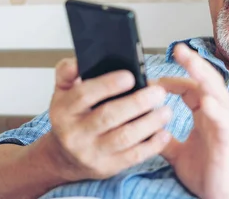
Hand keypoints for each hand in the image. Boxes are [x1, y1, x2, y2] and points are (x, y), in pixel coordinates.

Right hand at [45, 58, 172, 181]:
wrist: (65, 157)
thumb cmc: (70, 118)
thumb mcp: (62, 92)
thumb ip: (67, 72)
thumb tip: (78, 62)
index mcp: (64, 110)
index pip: (84, 95)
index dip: (108, 85)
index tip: (130, 76)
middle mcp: (75, 133)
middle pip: (108, 116)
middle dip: (137, 103)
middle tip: (158, 92)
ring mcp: (91, 153)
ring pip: (123, 137)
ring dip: (149, 123)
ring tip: (166, 111)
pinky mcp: (107, 167)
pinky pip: (132, 157)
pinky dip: (152, 145)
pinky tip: (163, 133)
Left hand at [158, 43, 228, 198]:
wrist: (227, 197)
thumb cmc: (209, 173)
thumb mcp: (177, 154)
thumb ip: (163, 139)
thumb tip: (145, 127)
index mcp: (204, 116)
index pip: (190, 88)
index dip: (173, 81)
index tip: (153, 79)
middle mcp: (216, 115)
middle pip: (206, 82)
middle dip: (193, 64)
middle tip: (179, 49)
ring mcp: (224, 126)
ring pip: (218, 94)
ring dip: (205, 78)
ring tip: (193, 64)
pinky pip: (225, 122)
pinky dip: (217, 111)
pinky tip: (207, 102)